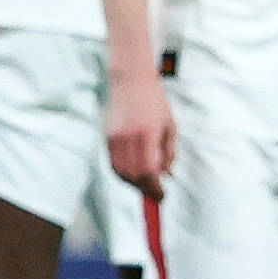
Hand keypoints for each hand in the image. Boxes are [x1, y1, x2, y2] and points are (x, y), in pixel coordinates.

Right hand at [105, 65, 174, 189]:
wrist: (130, 81)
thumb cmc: (154, 102)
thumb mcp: (170, 126)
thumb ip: (169, 152)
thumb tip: (167, 175)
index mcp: (147, 134)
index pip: (148, 171)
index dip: (154, 188)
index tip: (161, 197)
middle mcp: (128, 138)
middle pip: (133, 175)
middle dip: (144, 189)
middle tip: (155, 194)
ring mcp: (115, 137)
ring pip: (120, 172)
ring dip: (133, 183)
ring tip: (144, 184)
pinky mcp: (107, 136)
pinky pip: (113, 163)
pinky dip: (123, 173)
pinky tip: (133, 174)